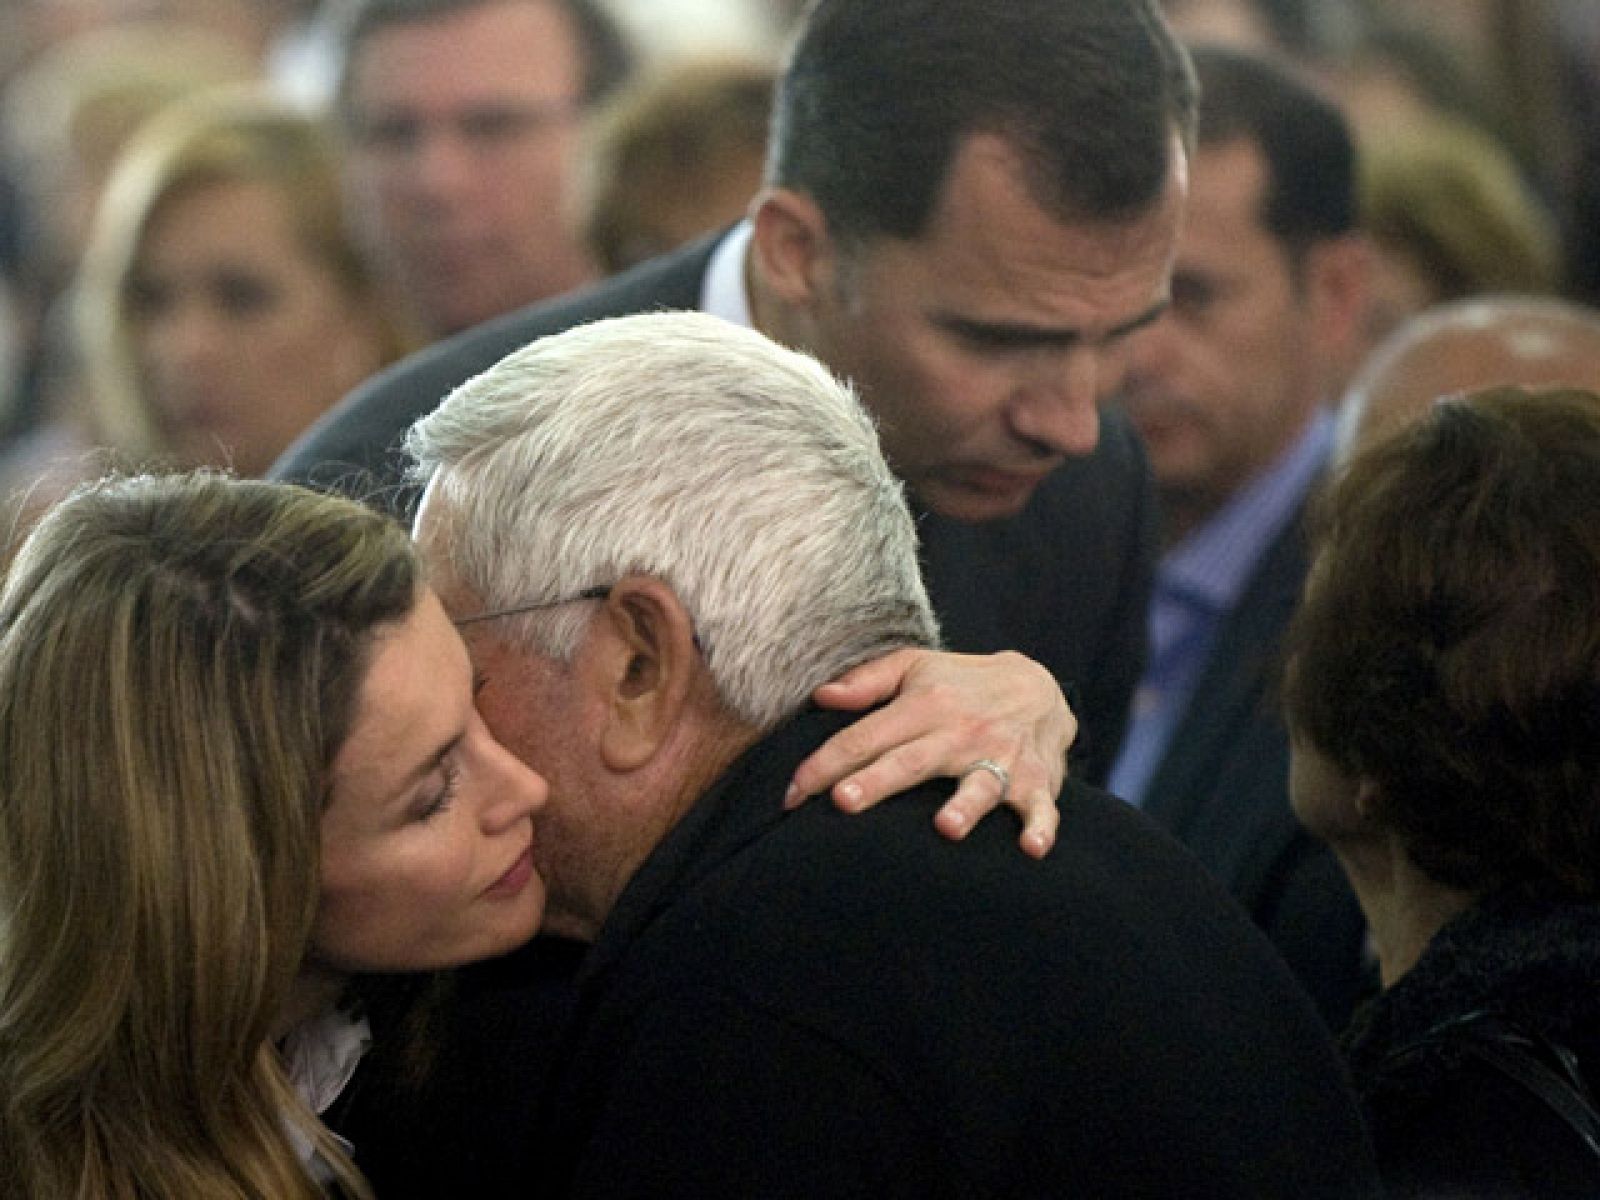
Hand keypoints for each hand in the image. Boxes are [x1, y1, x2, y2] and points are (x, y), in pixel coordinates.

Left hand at [786, 647, 1072, 857]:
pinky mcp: (1035, 781)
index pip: (866, 736)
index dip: (825, 764)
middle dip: (878, 781)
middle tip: (843, 802)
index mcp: (924, 706)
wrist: (1039, 686)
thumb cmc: (962, 683)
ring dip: (966, 807)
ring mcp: (1000, 758)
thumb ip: (867, 681)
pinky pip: (1041, 808)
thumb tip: (820, 696)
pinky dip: (1041, 827)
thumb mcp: (915, 667)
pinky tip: (1032, 848)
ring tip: (947, 828)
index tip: (792, 793)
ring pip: (980, 786)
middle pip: (912, 762)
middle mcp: (960, 732)